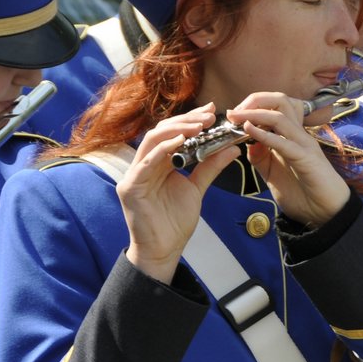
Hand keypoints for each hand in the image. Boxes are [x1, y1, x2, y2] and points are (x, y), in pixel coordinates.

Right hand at [119, 104, 240, 282]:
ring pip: (152, 141)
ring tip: (199, 125)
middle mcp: (143, 164)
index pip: (172, 133)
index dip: (191, 119)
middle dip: (186, 121)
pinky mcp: (131, 186)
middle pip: (161, 132)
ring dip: (176, 130)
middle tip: (210, 116)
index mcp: (157, 163)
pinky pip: (145, 162)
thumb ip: (210, 167)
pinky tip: (180, 141)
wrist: (164, 250)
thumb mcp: (197, 188)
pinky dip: (162, 149)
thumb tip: (232, 148)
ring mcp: (134, 174)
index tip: (213, 111)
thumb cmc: (175, 221)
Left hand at [227, 92, 350, 228]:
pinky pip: (283, 141)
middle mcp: (299, 134)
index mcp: (291, 135)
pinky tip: (249, 131)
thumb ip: (259, 156)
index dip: (253, 105)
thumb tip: (246, 139)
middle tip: (235, 112)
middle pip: (280, 101)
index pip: (275, 106)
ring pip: (281, 115)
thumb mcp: (271, 172)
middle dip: (254, 101)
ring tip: (237, 118)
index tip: (233, 116)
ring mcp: (304, 144)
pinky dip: (264, 134)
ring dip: (255, 113)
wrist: (325, 213)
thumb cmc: (302, 193)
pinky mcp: (306, 158)